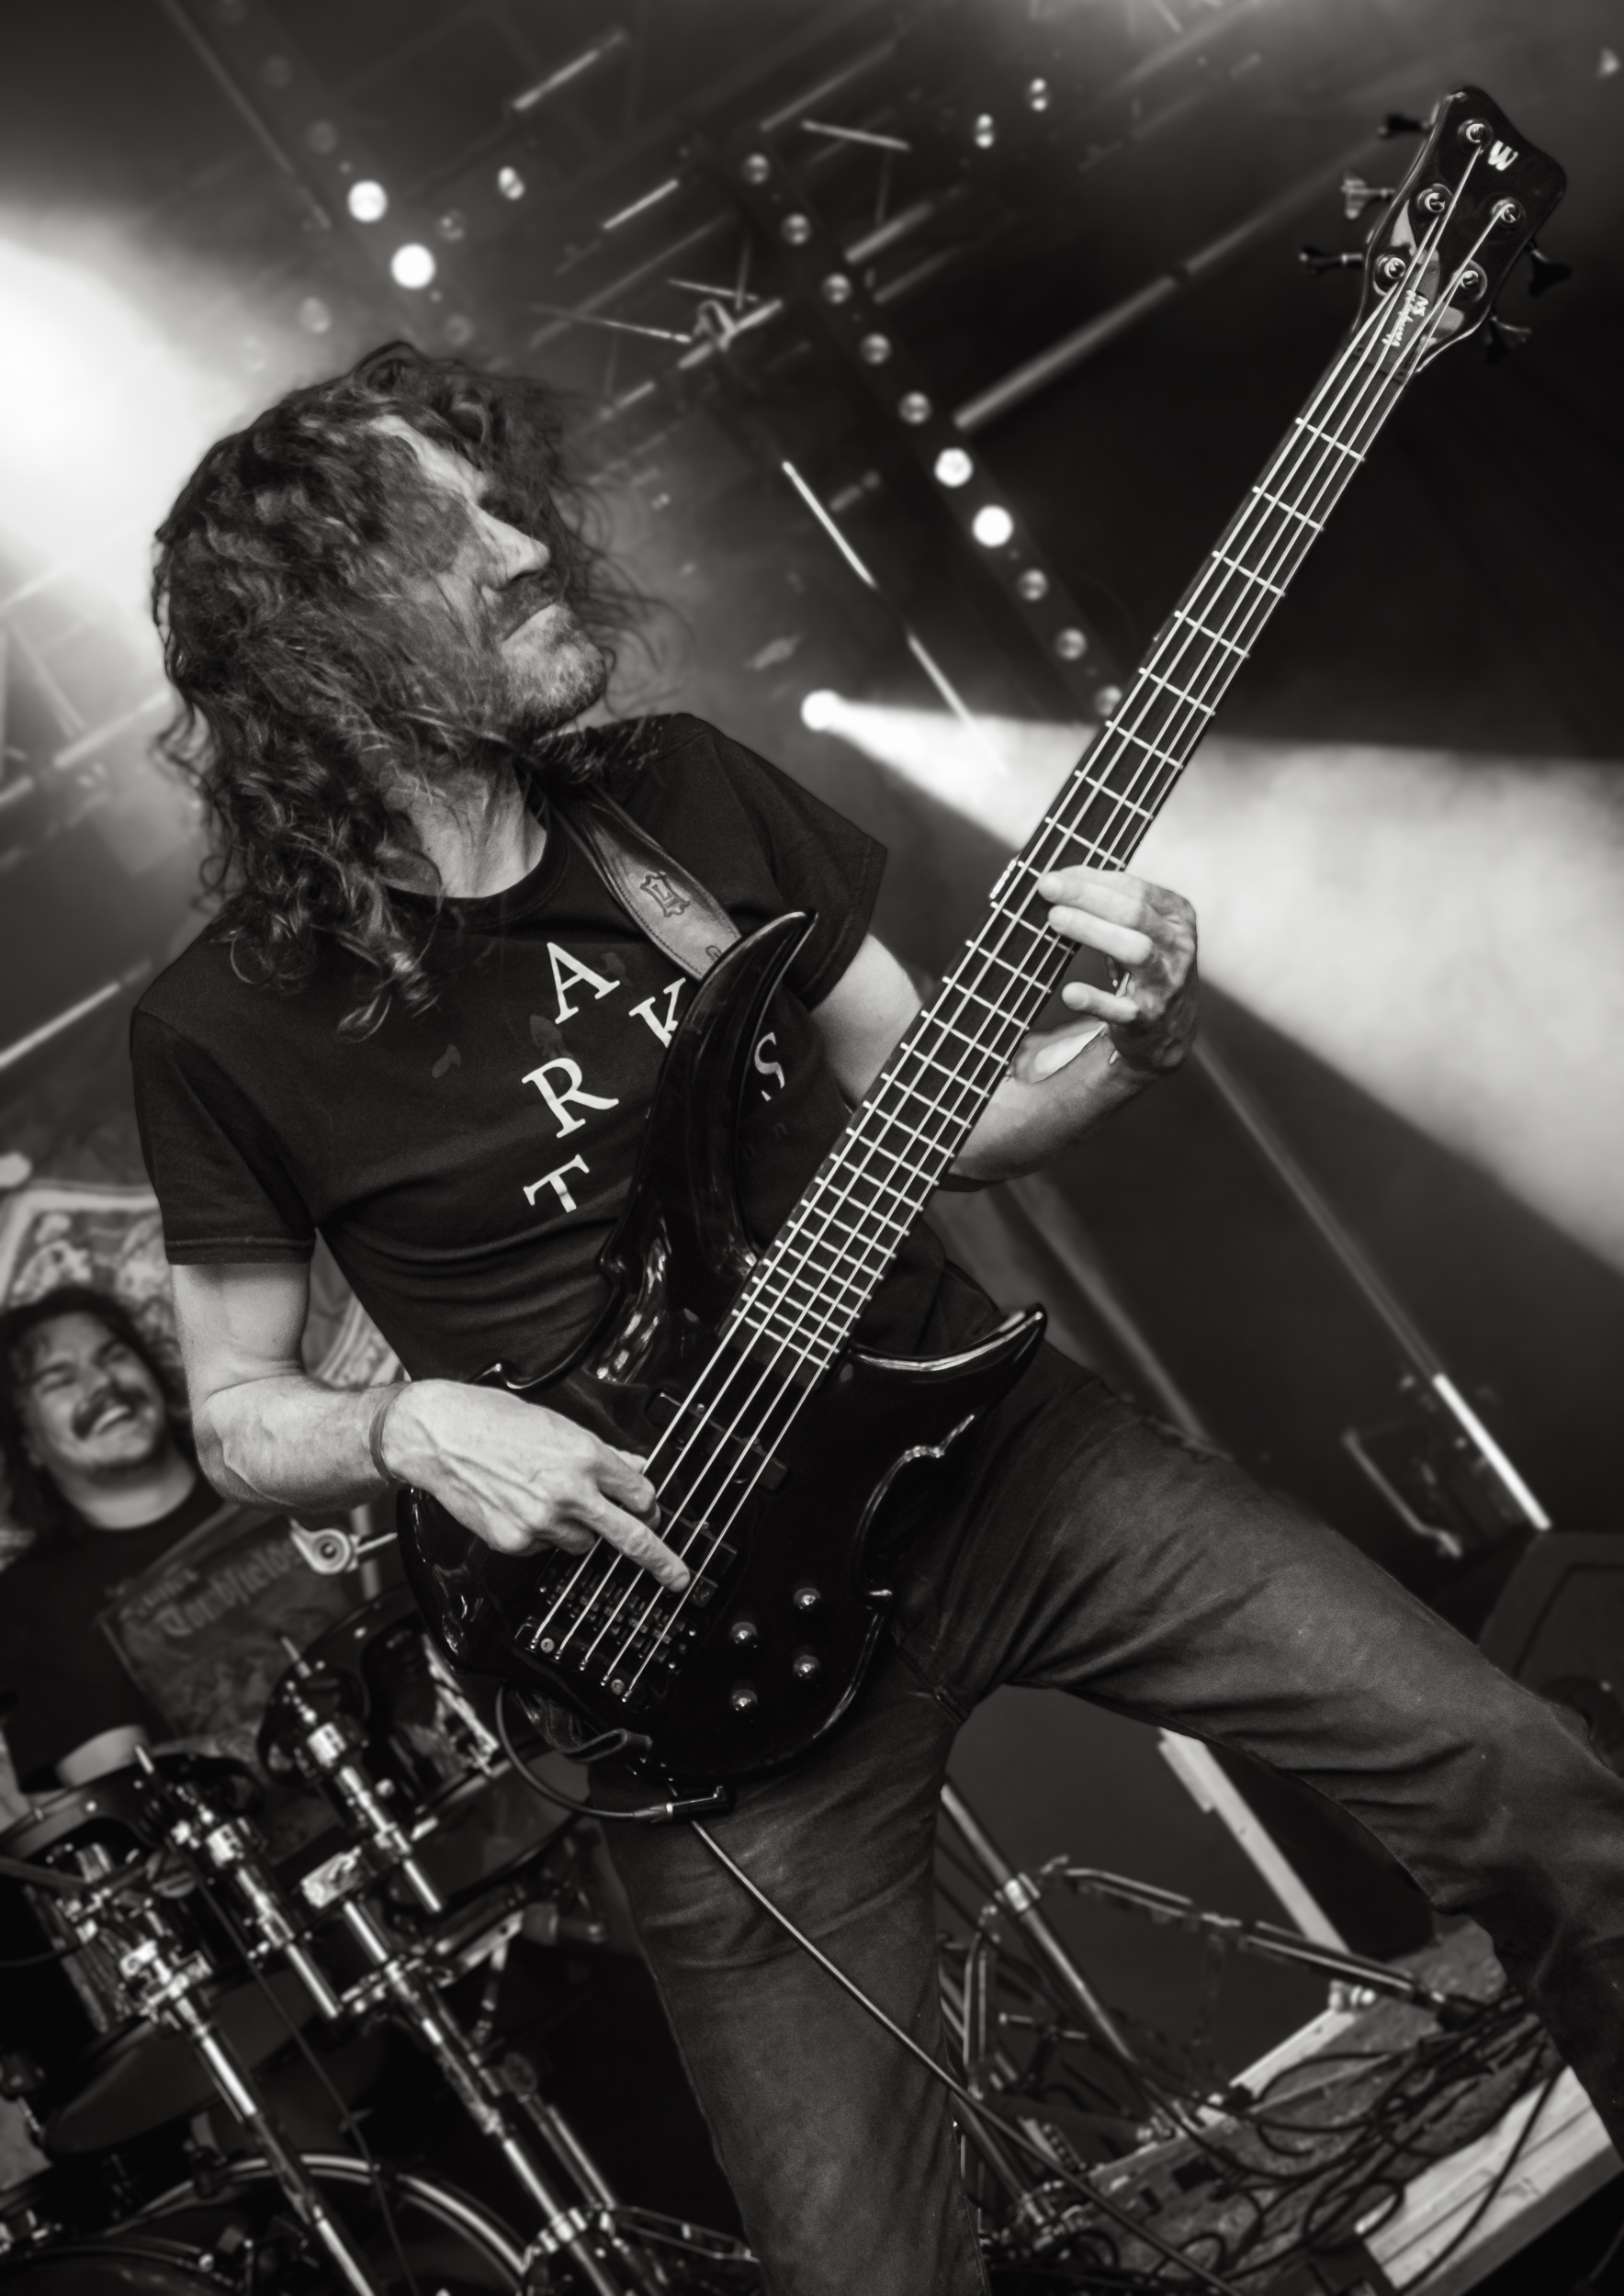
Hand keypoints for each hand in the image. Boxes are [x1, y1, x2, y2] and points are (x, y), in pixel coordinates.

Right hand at [384, 1382, 689, 1588]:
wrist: (439, 1436)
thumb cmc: (493, 1421)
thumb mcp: (557, 1424)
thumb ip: (601, 1453)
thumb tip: (634, 1469)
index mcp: (585, 1457)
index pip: (639, 1493)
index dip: (647, 1504)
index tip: (651, 1513)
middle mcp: (568, 1492)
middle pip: (629, 1536)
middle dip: (659, 1559)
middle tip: (678, 1576)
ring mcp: (541, 1521)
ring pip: (582, 1542)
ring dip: (577, 1529)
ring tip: (544, 1498)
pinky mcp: (515, 1541)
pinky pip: (544, 1547)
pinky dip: (540, 1533)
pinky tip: (519, 1505)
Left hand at [1033, 863, 1197, 1077]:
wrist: (1170, 1028)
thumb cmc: (1147, 966)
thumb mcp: (1144, 930)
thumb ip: (1113, 905)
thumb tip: (1061, 879)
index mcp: (1177, 917)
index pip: (1136, 889)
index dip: (1095, 879)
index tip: (1058, 874)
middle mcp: (1178, 947)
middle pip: (1134, 914)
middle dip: (1088, 896)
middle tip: (1047, 886)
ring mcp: (1166, 983)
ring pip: (1135, 951)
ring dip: (1093, 931)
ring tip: (1055, 918)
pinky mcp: (1148, 1018)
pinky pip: (1123, 1010)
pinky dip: (1095, 1000)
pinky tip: (1070, 992)